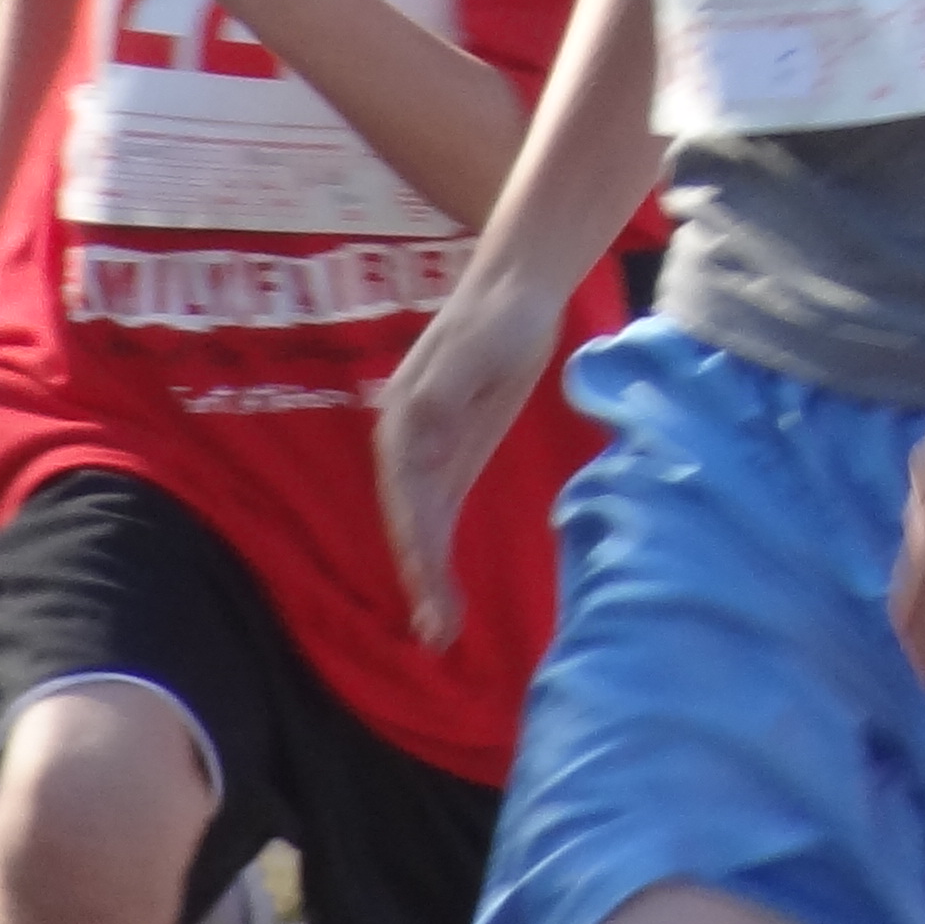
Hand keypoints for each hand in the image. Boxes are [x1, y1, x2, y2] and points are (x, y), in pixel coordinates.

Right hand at [375, 260, 564, 643]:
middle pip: (410, 521)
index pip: (407, 497)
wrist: (519, 290)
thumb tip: (418, 425)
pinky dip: (440, 553)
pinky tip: (445, 591)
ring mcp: (429, 452)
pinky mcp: (456, 454)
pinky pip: (442, 513)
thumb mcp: (476, 348)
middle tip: (438, 633)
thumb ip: (444, 388)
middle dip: (421, 577)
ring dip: (428, 577)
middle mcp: (406, 444)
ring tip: (440, 630)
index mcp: (404, 421)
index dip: (417, 546)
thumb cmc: (499, 315)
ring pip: (423, 525)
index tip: (429, 587)